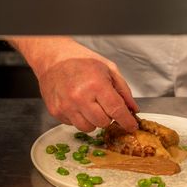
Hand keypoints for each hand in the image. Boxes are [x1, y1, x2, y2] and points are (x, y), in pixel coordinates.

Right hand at [7, 36, 138, 132]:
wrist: (54, 58)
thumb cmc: (81, 60)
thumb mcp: (108, 68)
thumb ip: (123, 90)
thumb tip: (132, 109)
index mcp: (96, 84)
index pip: (116, 110)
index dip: (127, 121)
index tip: (131, 126)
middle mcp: (80, 97)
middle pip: (103, 122)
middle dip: (109, 116)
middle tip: (105, 104)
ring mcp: (66, 106)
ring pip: (89, 128)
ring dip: (94, 120)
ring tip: (91, 104)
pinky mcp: (56, 111)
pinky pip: (74, 125)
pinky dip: (80, 118)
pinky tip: (78, 104)